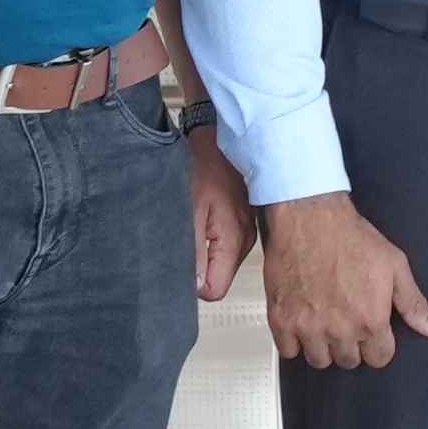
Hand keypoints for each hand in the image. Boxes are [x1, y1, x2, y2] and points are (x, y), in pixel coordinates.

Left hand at [182, 134, 256, 308]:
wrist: (216, 138)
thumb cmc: (202, 167)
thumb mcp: (189, 212)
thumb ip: (192, 252)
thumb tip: (195, 287)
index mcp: (234, 239)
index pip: (215, 290)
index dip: (194, 284)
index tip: (180, 264)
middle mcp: (246, 239)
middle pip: (220, 278)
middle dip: (200, 270)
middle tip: (183, 244)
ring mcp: (248, 231)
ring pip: (223, 264)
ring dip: (206, 255)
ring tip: (193, 229)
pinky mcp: (244, 223)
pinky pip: (227, 248)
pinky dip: (213, 243)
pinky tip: (204, 223)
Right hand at [257, 189, 427, 369]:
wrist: (309, 217)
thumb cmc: (353, 238)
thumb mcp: (394, 265)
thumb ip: (413, 302)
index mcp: (370, 320)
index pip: (379, 358)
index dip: (378, 344)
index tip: (372, 329)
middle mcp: (339, 331)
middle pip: (349, 361)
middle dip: (351, 345)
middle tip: (346, 321)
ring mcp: (307, 328)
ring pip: (319, 360)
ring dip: (323, 346)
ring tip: (324, 323)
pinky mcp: (280, 320)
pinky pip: (288, 352)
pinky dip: (294, 341)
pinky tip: (302, 321)